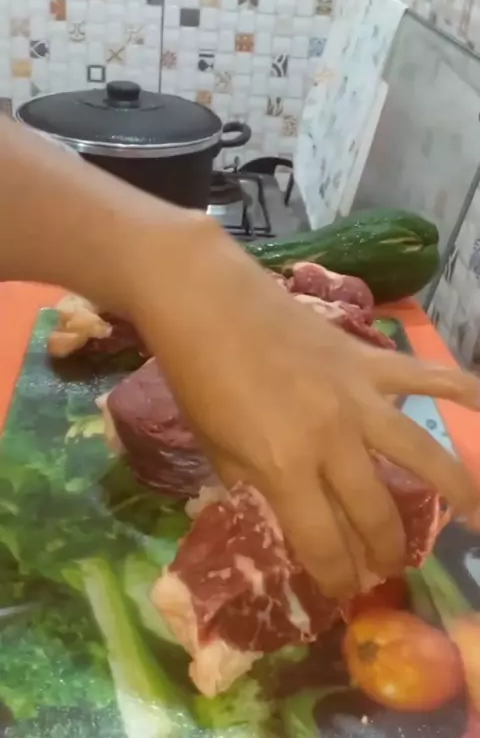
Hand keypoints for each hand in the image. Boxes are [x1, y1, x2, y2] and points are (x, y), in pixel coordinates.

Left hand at [126, 217, 479, 599]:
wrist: (208, 303)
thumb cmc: (199, 377)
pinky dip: (463, 389)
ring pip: (420, 453)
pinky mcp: (368, 361)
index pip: (323, 543)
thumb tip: (279, 513)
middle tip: (386, 567)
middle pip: (374, 511)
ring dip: (451, 491)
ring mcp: (358, 396)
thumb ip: (251, 485)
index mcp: (284, 467)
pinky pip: (426, 376)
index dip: (336, 576)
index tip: (344, 589)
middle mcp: (332, 439)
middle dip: (384, 552)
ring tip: (473, 521)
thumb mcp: (214, 447)